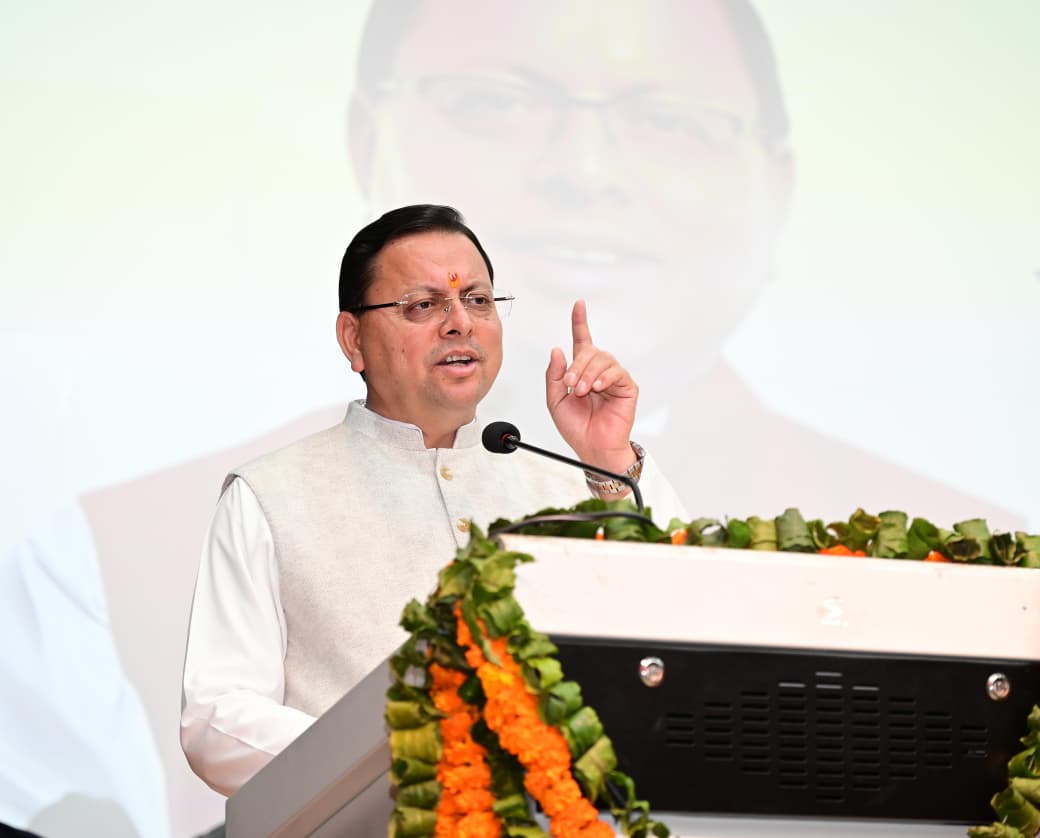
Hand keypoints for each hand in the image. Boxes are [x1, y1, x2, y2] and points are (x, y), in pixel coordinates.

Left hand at [545, 300, 638, 473]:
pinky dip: (605, 377)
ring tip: (582, 391)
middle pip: (590, 351)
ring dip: (588, 373)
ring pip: (603, 359)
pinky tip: (598, 388)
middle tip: (572, 384)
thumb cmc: (576, 427)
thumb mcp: (555, 400)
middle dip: (578, 365)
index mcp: (581, 371)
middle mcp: (598, 371)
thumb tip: (557, 350)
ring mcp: (614, 378)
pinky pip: (617, 373)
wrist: (592, 447)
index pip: (582, 341)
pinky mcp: (627, 387)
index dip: (580, 322)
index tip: (579, 305)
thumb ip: (554, 375)